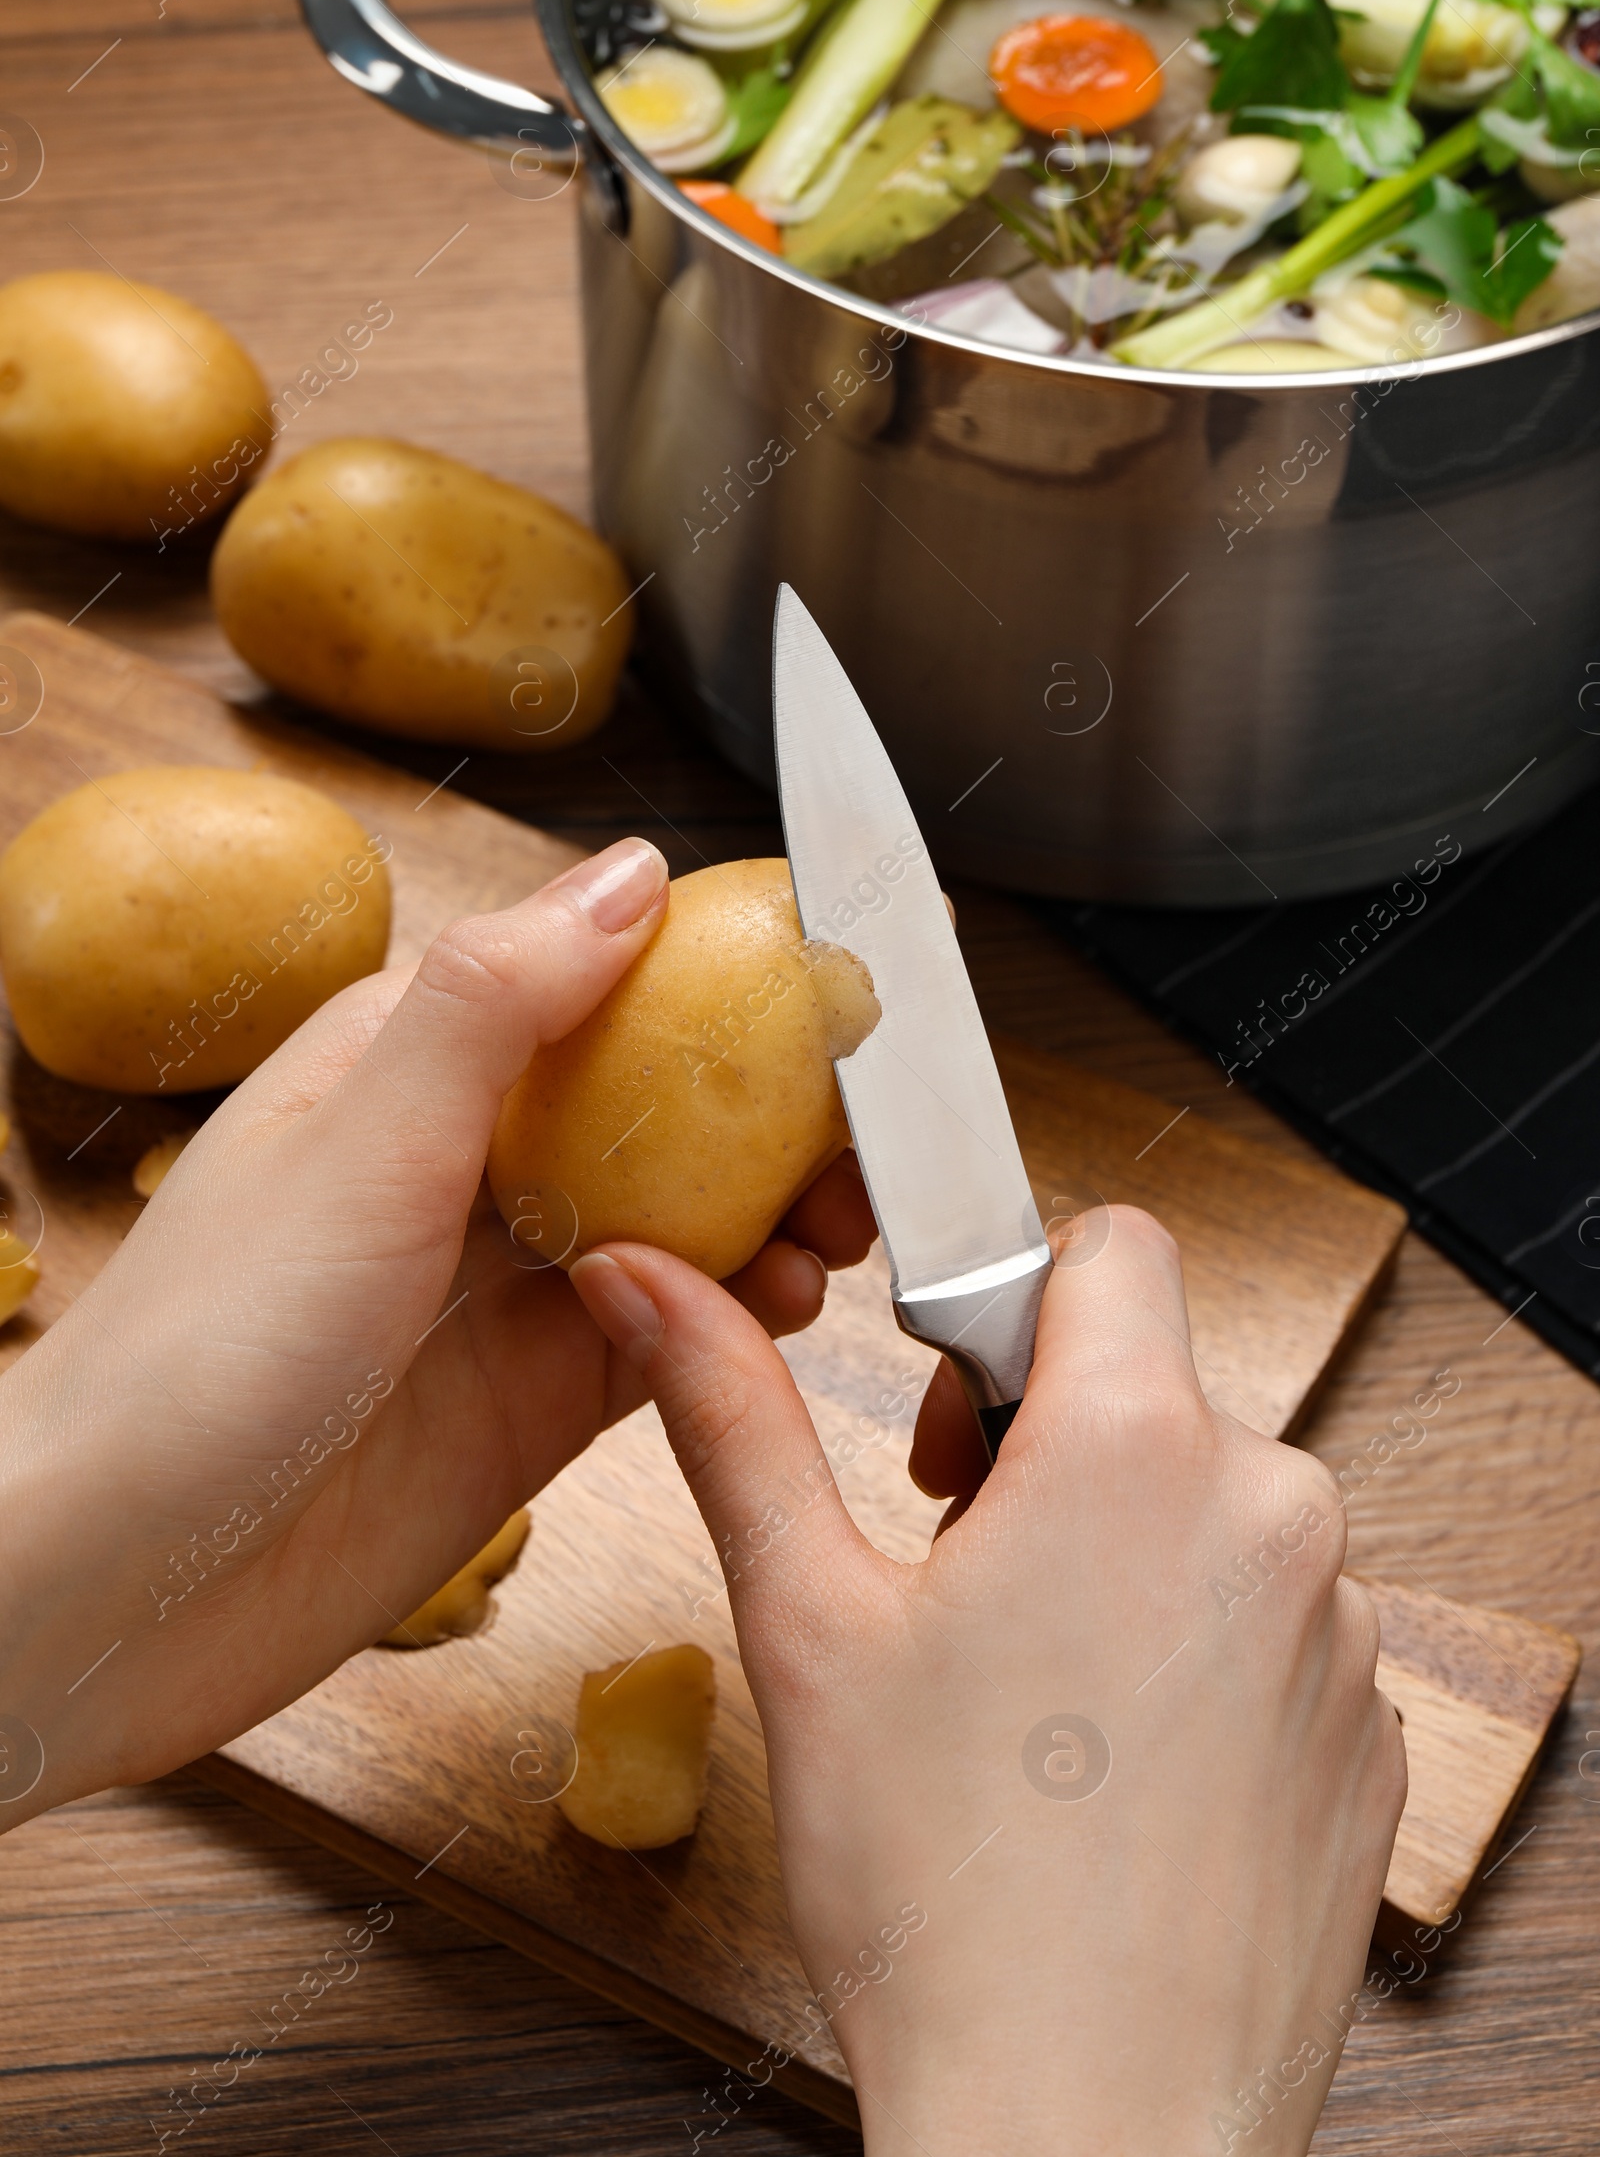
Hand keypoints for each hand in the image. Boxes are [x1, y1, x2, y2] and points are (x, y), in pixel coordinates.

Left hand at [0, 839, 874, 1823]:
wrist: (114, 1594)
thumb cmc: (200, 1353)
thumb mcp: (363, 1146)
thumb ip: (497, 1004)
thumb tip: (636, 871)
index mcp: (414, 1061)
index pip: (601, 972)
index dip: (729, 965)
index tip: (846, 973)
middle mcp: (470, 1160)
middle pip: (666, 1097)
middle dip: (781, 1104)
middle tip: (878, 1131)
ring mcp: (508, 1285)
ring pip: (690, 1215)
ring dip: (780, 1210)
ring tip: (847, 1227)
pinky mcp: (537, 1401)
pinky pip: (675, 1333)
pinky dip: (745, 1316)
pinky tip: (788, 1312)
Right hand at [571, 1208, 1405, 2156]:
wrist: (1084, 2132)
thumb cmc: (943, 1896)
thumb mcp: (805, 1622)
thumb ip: (731, 1415)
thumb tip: (650, 1285)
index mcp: (1136, 1448)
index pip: (1112, 1249)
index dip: (1012, 1305)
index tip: (957, 1420)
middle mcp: (1271, 1513)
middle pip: (1158, 1387)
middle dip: (1055, 1445)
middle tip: (961, 1575)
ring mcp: (1337, 1631)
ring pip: (1217, 1510)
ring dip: (1129, 1554)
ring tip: (1034, 1697)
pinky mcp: (1368, 1733)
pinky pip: (1279, 1626)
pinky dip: (1200, 1657)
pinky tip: (1114, 1769)